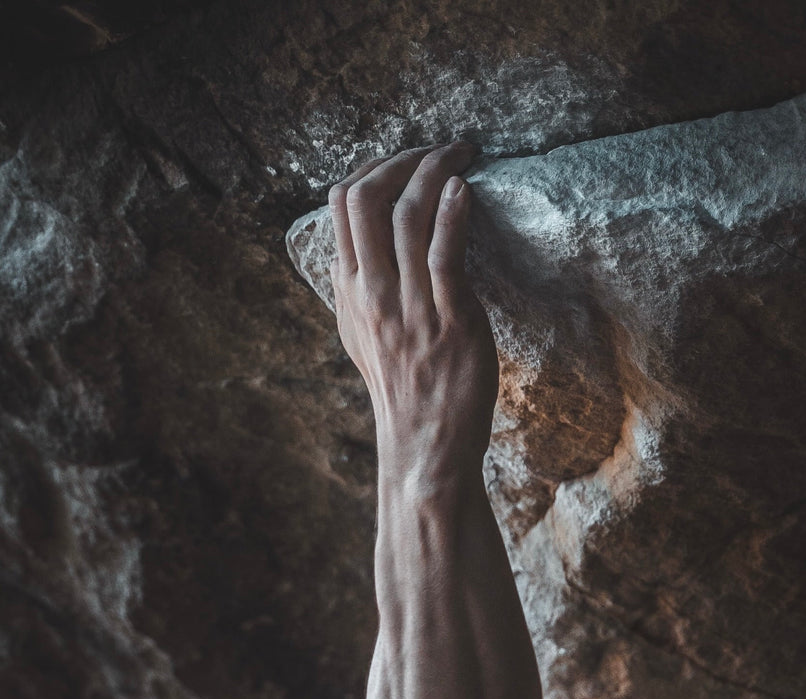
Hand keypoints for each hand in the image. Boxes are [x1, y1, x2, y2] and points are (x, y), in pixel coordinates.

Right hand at [326, 142, 497, 495]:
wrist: (425, 444)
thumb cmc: (402, 389)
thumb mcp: (361, 335)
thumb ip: (354, 290)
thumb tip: (351, 251)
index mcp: (350, 289)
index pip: (341, 204)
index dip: (374, 166)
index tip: (407, 157)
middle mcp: (373, 291)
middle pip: (365, 197)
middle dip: (404, 157)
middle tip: (441, 147)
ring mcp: (409, 305)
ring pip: (406, 215)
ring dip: (434, 170)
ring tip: (461, 152)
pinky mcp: (450, 319)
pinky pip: (444, 255)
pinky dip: (453, 213)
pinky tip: (464, 188)